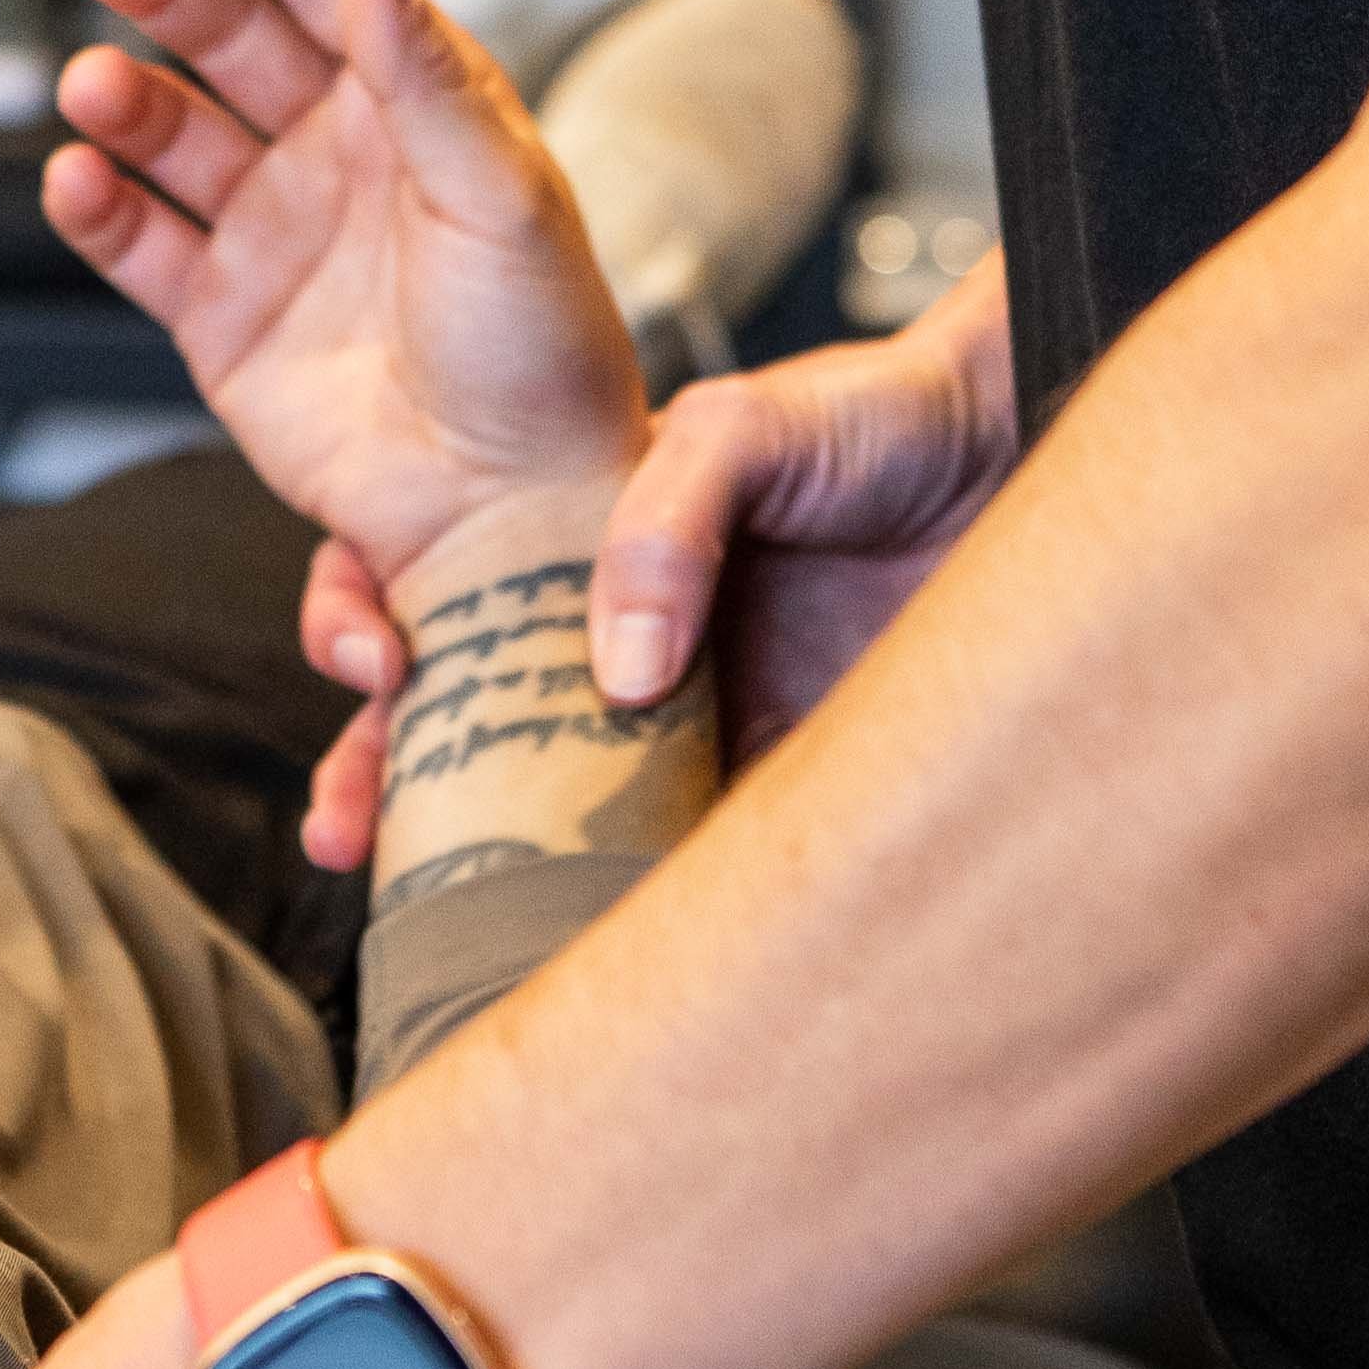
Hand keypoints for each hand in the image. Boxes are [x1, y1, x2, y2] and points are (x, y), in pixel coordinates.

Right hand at [42, 0, 643, 586]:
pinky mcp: (222, 318)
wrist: (518, 510)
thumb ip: (429, 75)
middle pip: (227, 33)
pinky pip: (139, 243)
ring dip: (124, 97)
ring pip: (171, 131)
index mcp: (414, 97)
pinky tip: (77, 179)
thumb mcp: (505, 196)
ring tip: (95, 87)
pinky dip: (97, 206)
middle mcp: (335, 149)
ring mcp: (273, 230)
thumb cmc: (545, 352)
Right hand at [293, 265, 1019, 869]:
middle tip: (345, 825)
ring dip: (484, 866)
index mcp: (584, 547)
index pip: (443, 592)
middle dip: (387, 780)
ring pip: (557, 812)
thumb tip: (613, 666)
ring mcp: (696, 729)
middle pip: (473, 720)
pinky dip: (626, 919)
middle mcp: (624, 645)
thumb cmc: (885, 420)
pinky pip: (686, 873)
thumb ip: (667, 518)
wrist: (1022, 468)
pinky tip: (582, 948)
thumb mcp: (750, 425)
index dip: (377, 634)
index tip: (365, 673)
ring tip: (431, 911)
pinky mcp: (779, 799)